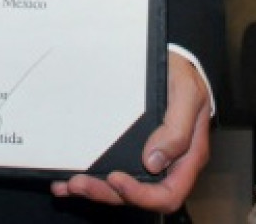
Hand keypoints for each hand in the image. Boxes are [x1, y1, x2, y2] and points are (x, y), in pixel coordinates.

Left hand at [50, 52, 210, 214]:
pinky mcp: (131, 147)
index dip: (142, 195)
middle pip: (138, 194)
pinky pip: (112, 166)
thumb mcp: (187, 94)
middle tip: (78, 183)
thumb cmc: (182, 77)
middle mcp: (166, 163)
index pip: (168, 193)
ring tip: (67, 184)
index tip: (116, 179)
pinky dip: (91, 174)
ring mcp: (147, 156)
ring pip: (122, 187)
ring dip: (95, 188)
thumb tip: (155, 161)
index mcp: (185, 157)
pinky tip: (68, 177)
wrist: (172, 60)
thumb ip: (178, 129)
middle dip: (106, 192)